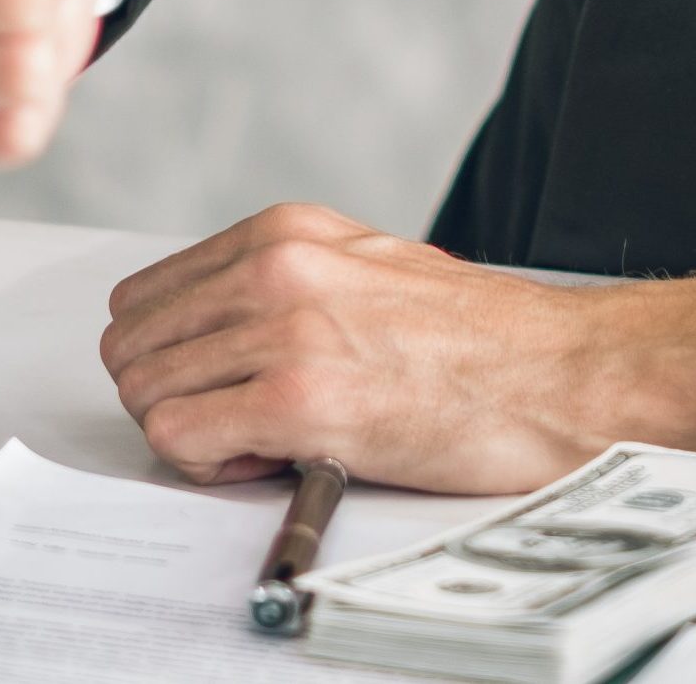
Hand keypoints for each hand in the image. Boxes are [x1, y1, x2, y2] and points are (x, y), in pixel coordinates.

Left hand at [100, 203, 695, 494]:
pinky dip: (208, 462)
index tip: (214, 382)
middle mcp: (274, 268)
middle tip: (229, 421)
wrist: (564, 374)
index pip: (146, 295)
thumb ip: (284, 279)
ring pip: (145, 390)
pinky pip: (180, 436)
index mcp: (284, 232)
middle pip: (131, 344)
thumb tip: (216, 323)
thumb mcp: (366, 265)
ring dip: (188, 431)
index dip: (168, 353)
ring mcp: (285, 332)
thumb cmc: (483, 337)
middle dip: (166, 394)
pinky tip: (268, 460)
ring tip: (258, 442)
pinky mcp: (302, 400)